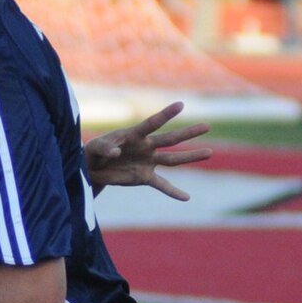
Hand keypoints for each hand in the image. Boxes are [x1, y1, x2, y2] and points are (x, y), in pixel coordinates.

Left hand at [84, 100, 211, 201]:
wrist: (92, 169)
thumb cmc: (93, 152)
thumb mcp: (94, 147)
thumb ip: (105, 147)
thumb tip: (116, 152)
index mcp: (134, 134)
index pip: (152, 123)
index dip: (166, 114)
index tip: (180, 105)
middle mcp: (146, 146)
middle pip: (170, 139)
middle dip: (188, 133)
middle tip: (207, 125)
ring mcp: (148, 162)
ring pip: (173, 159)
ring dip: (191, 157)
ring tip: (209, 152)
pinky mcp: (145, 177)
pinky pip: (162, 184)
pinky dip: (173, 192)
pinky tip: (186, 198)